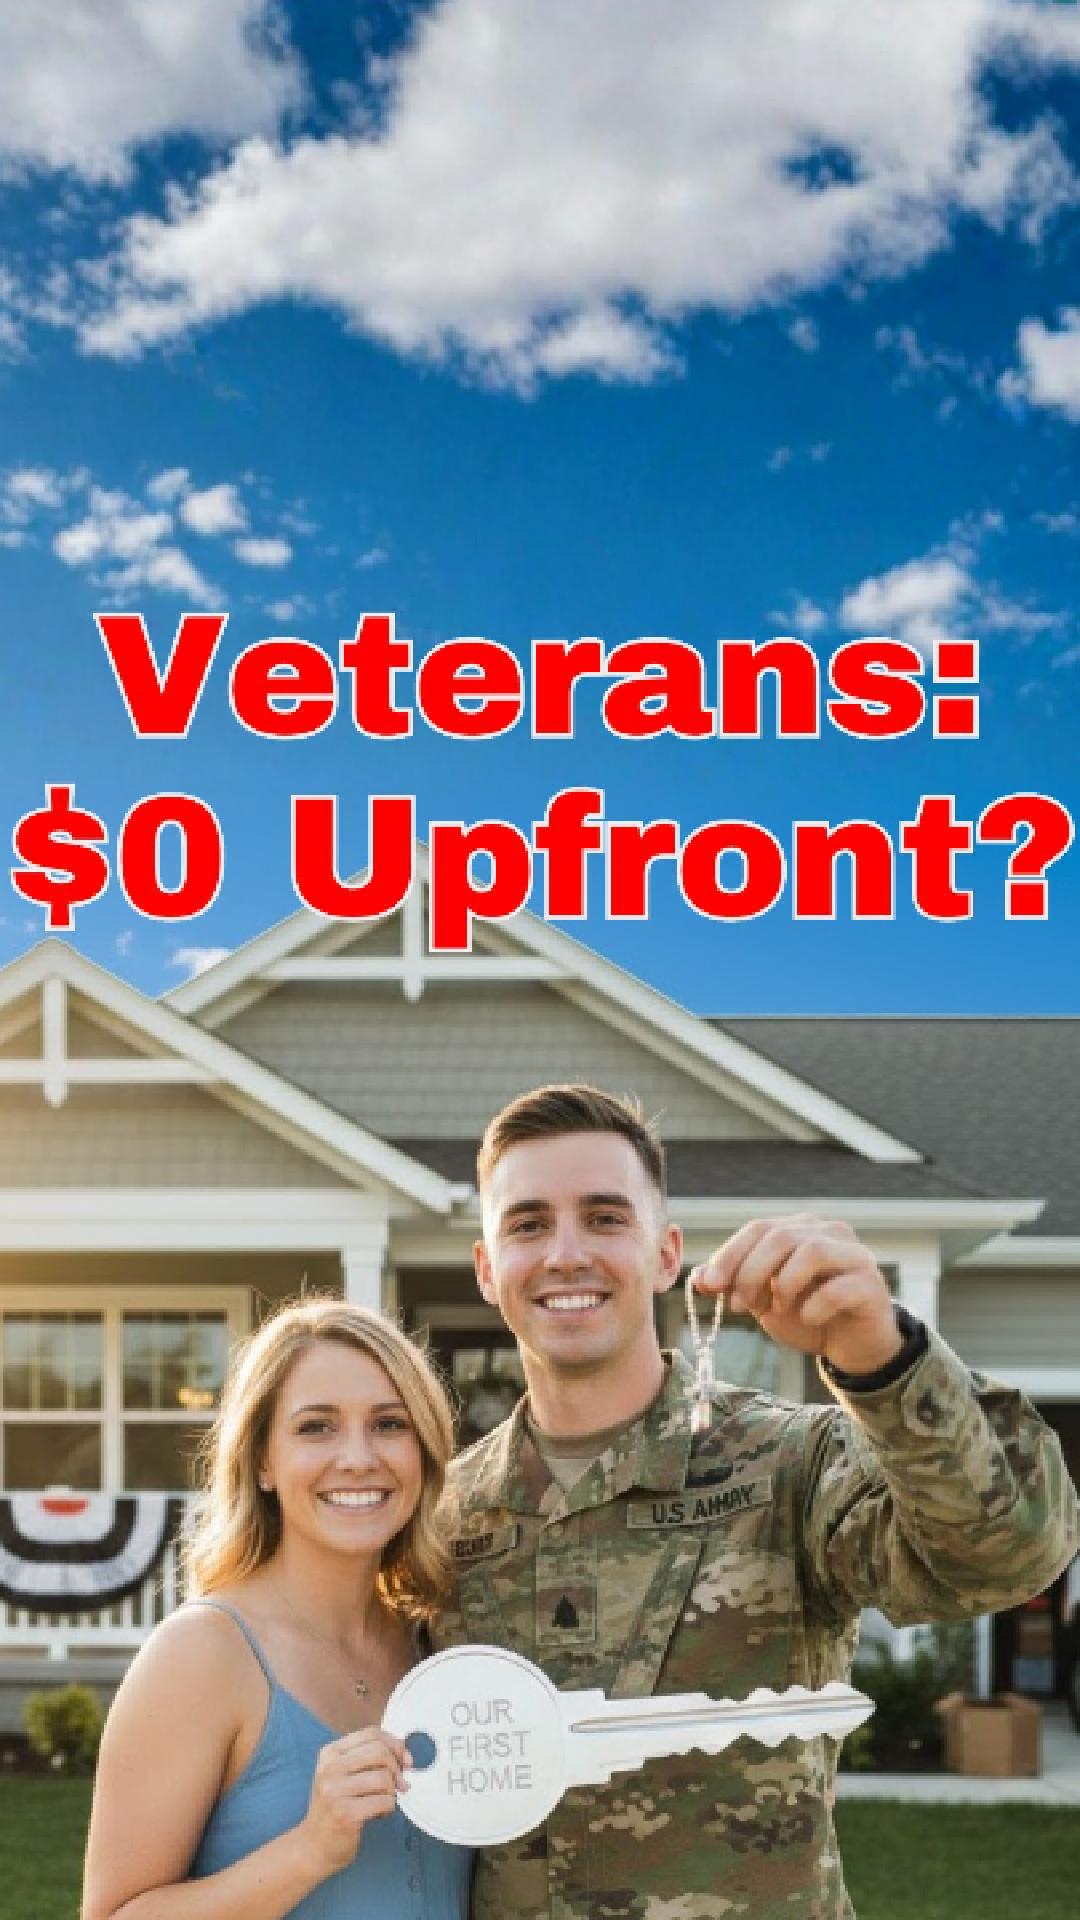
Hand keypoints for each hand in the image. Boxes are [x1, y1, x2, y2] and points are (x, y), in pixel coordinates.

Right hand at [297, 1726, 410, 1876]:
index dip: (394, 1744)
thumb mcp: (342, 1775)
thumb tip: (404, 1753)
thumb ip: (367, 1759)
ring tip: (383, 1802)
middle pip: (379, 1752)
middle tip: (399, 1784)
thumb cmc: (334, 1808)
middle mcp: (329, 1769)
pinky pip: (384, 1801)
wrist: (314, 1846)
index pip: (371, 1733)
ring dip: (392, 1792)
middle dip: (396, 1768)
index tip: (405, 1759)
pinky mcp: (346, 1814)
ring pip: (384, 1778)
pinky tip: (378, 1814)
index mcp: (330, 1753)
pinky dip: (389, 1808)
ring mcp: (336, 1792)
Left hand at [690, 1215, 901, 1374]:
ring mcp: (854, 1255)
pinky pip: (838, 1288)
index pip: (759, 1228)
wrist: (852, 1346)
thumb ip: (734, 1285)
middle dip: (751, 1273)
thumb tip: (698, 1278)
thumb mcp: (763, 1301)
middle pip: (781, 1237)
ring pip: (812, 1251)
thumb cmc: (807, 1315)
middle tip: (741, 1307)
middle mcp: (829, 1232)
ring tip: (777, 1309)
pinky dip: (814, 1306)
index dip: (730, 1255)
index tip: (709, 1285)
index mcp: (801, 1228)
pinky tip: (808, 1319)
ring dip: (783, 1284)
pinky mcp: (871, 1285)